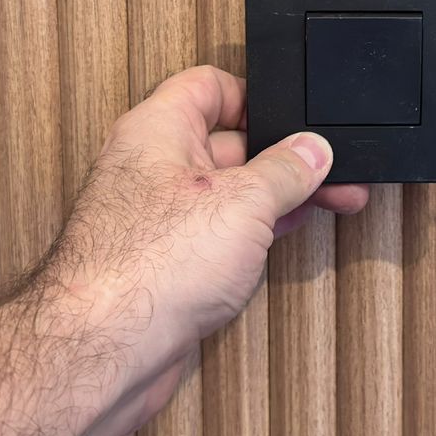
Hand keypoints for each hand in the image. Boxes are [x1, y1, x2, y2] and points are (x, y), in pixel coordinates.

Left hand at [50, 65, 367, 435]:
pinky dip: (254, 235)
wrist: (105, 349)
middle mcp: (152, 168)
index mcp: (159, 129)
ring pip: (227, 194)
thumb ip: (285, 171)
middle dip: (281, 156)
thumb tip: (312, 150)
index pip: (209, 86)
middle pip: (227, 143)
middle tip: (330, 169)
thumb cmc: (148, 266)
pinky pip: (218, 235)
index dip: (257, 97)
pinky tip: (283, 239)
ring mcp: (157, 220)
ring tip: (328, 202)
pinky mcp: (164, 265)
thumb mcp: (243, 203)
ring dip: (276, 199)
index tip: (298, 120)